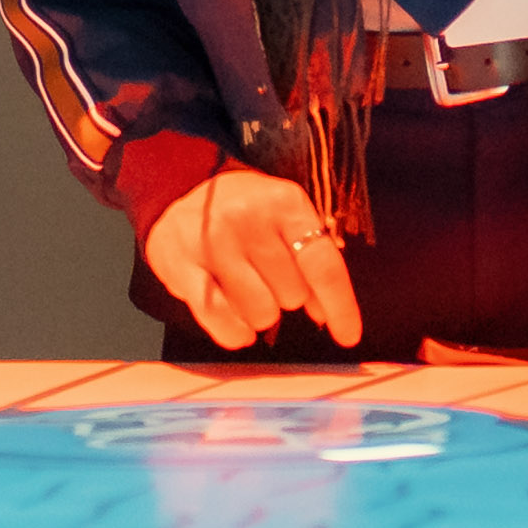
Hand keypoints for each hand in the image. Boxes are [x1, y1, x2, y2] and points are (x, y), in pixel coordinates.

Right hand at [147, 165, 363, 352]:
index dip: (340, 307)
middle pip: (292, 295)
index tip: (349, 336)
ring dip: (259, 314)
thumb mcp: (284, 218)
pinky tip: (237, 326)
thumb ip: (312, 260)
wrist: (178, 191)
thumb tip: (327, 314)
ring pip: (259, 313)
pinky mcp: (181, 265)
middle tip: (267, 276)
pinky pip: (219, 319)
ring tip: (246, 290)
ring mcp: (212, 242)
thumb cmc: (244, 212)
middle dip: (287, 296)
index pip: (323, 265)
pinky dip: (234, 332)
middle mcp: (247, 218)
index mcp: (284, 202)